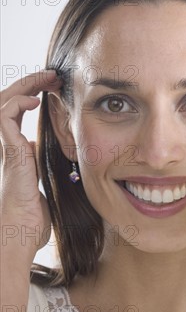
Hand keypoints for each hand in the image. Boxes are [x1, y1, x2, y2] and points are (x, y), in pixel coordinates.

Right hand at [0, 70, 62, 256]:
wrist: (19, 236)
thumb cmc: (32, 219)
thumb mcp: (47, 187)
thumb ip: (46, 170)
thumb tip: (50, 159)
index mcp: (18, 151)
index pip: (18, 112)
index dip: (33, 95)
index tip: (54, 88)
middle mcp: (8, 146)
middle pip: (9, 102)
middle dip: (29, 84)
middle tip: (52, 75)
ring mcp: (6, 148)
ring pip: (2, 103)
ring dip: (23, 86)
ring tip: (45, 79)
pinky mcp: (8, 153)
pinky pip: (2, 117)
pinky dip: (16, 103)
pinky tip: (35, 101)